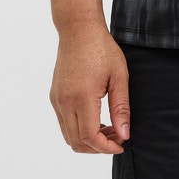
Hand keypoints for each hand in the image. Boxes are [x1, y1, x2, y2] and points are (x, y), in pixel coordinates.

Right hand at [49, 22, 130, 153]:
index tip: (121, 145)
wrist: (78, 30)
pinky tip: (97, 120)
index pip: (89, 137)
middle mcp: (65, 101)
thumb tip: (124, 134)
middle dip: (98, 147)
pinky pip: (64, 123)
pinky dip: (79, 129)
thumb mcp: (119, 78)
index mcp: (82, 97)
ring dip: (88, 140)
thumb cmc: (101, 49)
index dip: (106, 147)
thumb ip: (121, 109)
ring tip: (109, 128)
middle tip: (117, 137)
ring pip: (68, 135)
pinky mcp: (54, 96)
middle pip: (76, 142)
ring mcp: (57, 100)